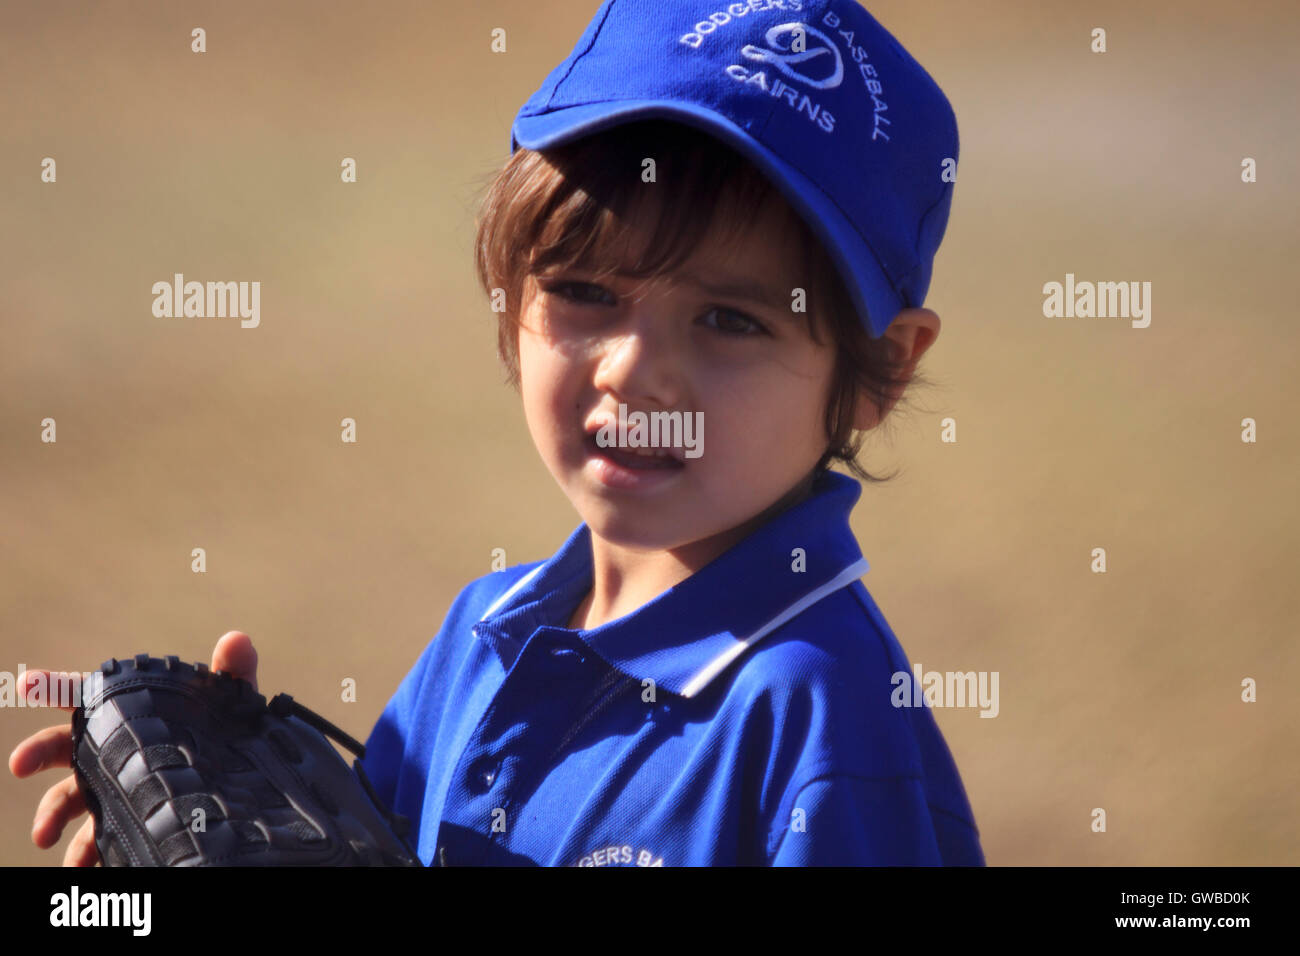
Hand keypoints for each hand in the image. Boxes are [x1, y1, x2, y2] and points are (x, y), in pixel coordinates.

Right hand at [7, 630, 258, 865]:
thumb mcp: (233, 704)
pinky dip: (85, 851)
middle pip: (64, 745)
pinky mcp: (127, 820)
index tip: (27, 684)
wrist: (244, 783)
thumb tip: (236, 639)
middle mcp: (114, 748)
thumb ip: (233, 672)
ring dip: (51, 815)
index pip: (90, 694)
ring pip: (71, 797)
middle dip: (38, 751)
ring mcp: (115, 786)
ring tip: (45, 835)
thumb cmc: (228, 732)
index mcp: (132, 712)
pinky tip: (84, 862)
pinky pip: (96, 837)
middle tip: (20, 763)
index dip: (58, 686)